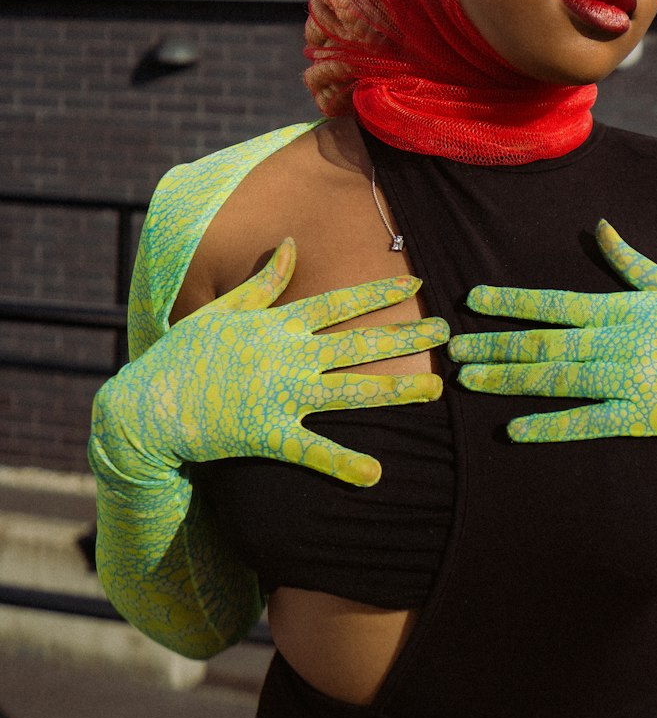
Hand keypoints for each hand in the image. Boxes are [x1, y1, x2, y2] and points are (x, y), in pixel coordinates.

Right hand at [91, 237, 447, 488]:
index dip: (380, 294)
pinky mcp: (268, 435)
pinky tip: (378, 473)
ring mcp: (280, 396)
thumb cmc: (183, 357)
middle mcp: (286, 357)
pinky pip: (314, 451)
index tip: (416, 285)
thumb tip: (290, 243)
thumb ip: (263, 282)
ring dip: (396, 391)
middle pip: (358, 345)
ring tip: (436, 389)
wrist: (148, 408)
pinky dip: (345, 463)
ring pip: (351, 392)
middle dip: (406, 337)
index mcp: (276, 325)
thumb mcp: (221, 310)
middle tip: (448, 333)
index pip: (338, 304)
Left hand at [449, 220, 656, 442]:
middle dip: (497, 344)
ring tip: (471, 379)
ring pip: (557, 381)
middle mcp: (619, 346)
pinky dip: (550, 427)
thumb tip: (601, 226)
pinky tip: (515, 430)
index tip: (475, 300)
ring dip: (510, 380)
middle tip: (456, 348)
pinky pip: (586, 423)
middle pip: (547, 344)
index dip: (513, 302)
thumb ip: (630, 261)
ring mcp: (627, 384)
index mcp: (623, 310)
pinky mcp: (636, 419)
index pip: (556, 303)